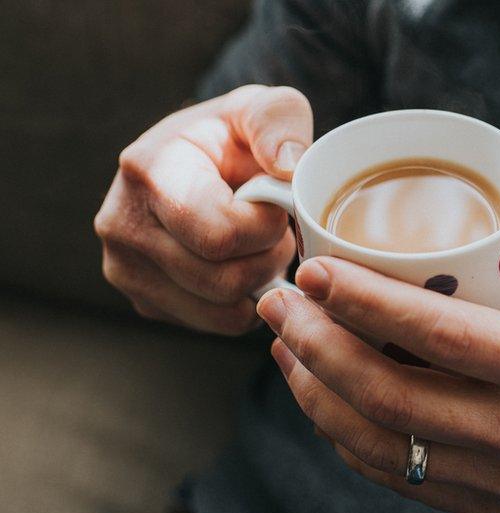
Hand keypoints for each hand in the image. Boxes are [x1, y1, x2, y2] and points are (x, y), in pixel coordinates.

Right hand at [94, 85, 310, 334]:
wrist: (201, 161)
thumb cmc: (238, 136)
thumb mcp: (264, 109)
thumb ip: (280, 121)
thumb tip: (287, 165)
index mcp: (149, 171)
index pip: (220, 236)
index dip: (268, 227)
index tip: (277, 202)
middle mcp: (121, 225)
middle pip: (223, 281)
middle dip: (269, 257)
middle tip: (277, 230)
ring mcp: (125, 269)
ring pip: (223, 312)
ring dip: (261, 283)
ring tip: (261, 245)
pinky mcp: (144, 300)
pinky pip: (217, 325)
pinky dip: (245, 303)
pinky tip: (245, 265)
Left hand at [257, 144, 499, 512]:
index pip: (444, 337)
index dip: (365, 303)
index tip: (312, 270)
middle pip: (392, 398)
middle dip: (316, 348)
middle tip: (276, 302)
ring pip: (384, 447)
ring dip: (319, 397)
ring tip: (285, 347)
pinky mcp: (496, 509)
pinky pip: (403, 479)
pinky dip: (352, 439)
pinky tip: (328, 400)